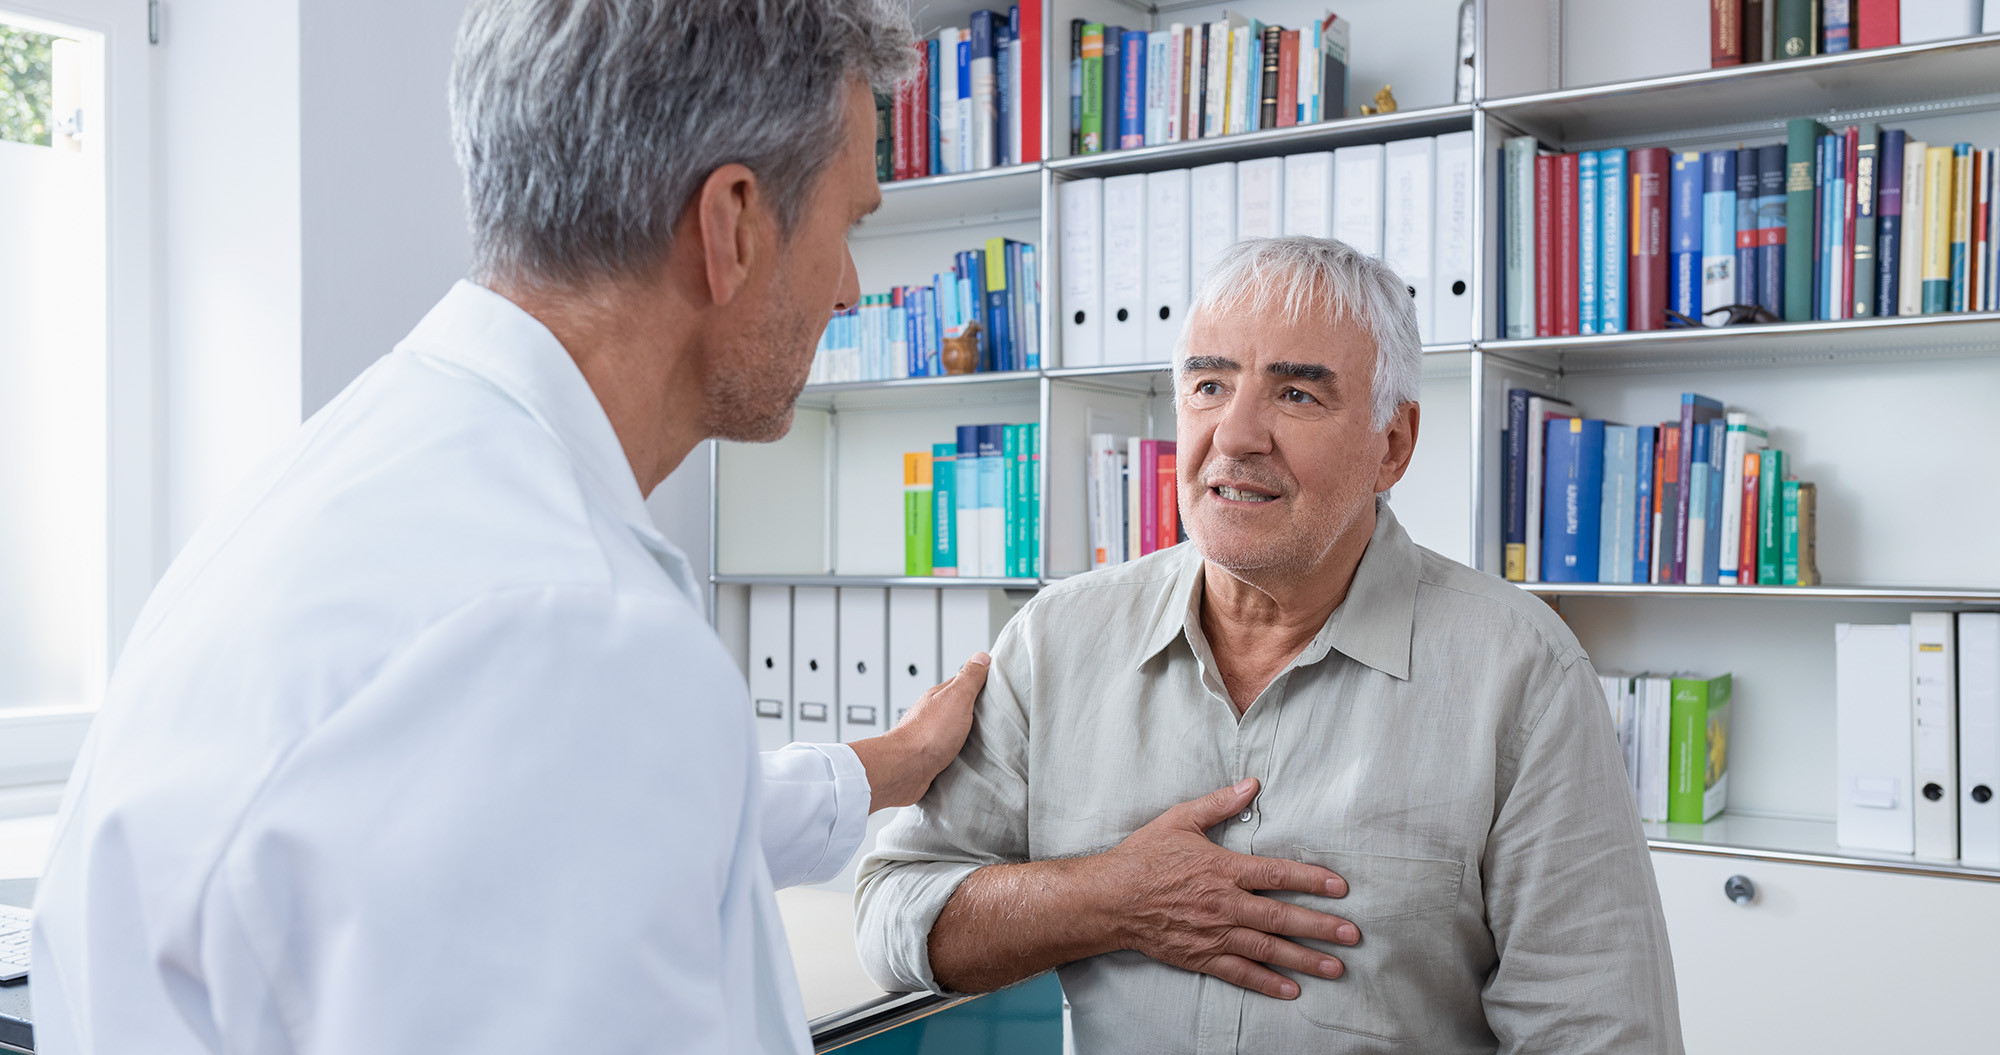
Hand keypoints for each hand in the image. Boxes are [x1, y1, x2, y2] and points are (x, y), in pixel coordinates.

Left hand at [849, 653, 988, 810]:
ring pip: (956, 729)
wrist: (904, 770)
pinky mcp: (931, 757)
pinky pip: (951, 750)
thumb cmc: (927, 735)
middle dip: (978, 709)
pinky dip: (962, 750)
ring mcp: (932, 736)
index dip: (982, 680)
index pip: (964, 682)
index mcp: (941, 697)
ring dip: (970, 732)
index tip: (999, 681)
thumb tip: (981, 657)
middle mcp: (934, 714)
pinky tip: (971, 755)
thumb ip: (969, 679)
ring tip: (989, 736)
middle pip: (960, 706)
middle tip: (999, 711)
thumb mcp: (956, 698)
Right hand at [1094, 779, 1358, 999]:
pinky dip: (1267, 983)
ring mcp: (1214, 934)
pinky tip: (1291, 989)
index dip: (1311, 881)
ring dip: (1304, 959)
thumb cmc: (1143, 857)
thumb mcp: (1179, 820)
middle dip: (1321, 927)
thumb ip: (1218, 803)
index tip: (1340, 887)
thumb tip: (1251, 784)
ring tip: (1336, 967)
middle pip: (1281, 917)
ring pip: (1267, 949)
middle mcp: (1224, 905)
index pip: (1276, 875)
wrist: (1109, 899)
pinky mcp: (1201, 957)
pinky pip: (1240, 973)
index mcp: (1223, 870)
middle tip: (1353, 935)